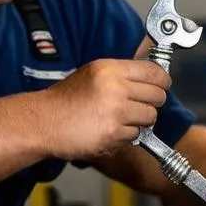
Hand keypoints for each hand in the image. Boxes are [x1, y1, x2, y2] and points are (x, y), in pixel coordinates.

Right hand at [39, 59, 170, 159]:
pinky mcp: (113, 133)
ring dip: (140, 121)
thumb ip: (121, 75)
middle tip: (140, 106)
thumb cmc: (65, 100)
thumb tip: (150, 78)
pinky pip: (135, 135)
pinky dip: (125, 136)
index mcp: (110, 69)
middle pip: (157, 95)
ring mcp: (115, 111)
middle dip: (152, 103)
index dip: (162, 80)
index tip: (162, 85)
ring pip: (150, 117)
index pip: (154, 71)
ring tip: (121, 120)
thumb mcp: (93, 74)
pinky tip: (109, 131)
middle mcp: (115, 87)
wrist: (43, 122)